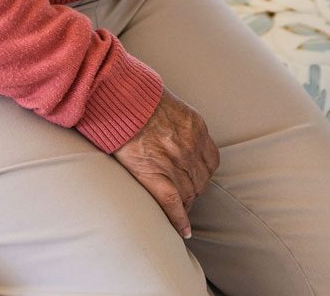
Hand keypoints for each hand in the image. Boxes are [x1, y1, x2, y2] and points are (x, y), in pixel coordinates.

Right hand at [114, 91, 219, 238]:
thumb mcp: (169, 103)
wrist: (118, 99)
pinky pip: (173, 203)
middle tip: (184, 196)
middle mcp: (190, 146)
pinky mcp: (155, 174)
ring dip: (185, 204)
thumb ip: (179, 122)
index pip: (211, 161)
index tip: (195, 179)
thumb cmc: (137, 98)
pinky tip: (183, 231)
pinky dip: (179, 220)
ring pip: (189, 193)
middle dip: (193, 190)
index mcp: (196, 127)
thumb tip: (173, 131)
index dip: (202, 174)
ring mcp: (174, 162)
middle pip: (200, 180)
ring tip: (177, 210)